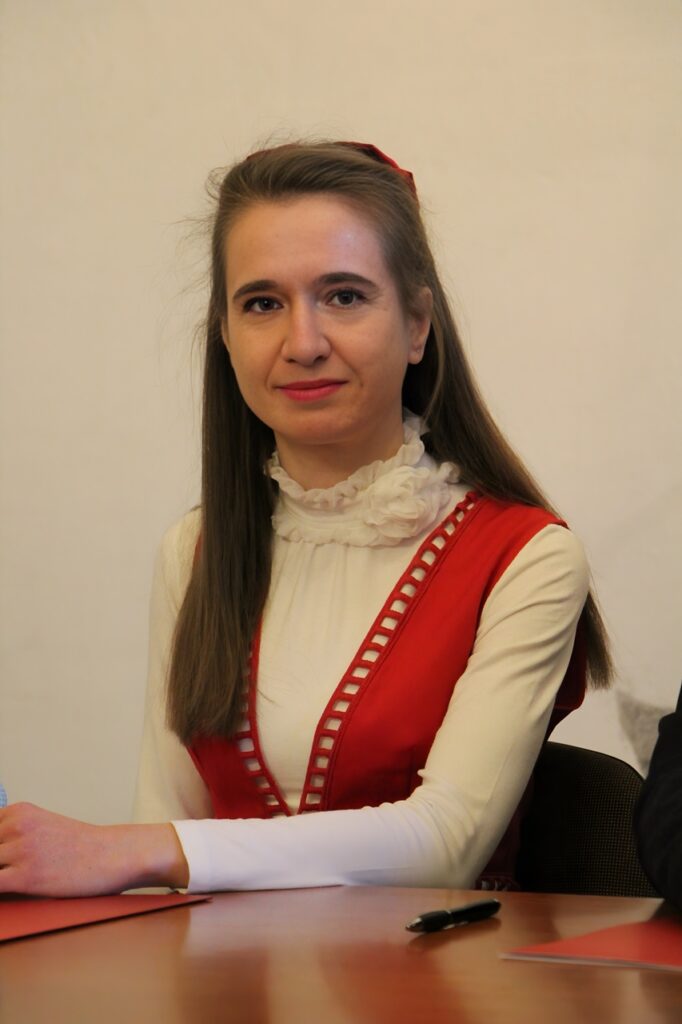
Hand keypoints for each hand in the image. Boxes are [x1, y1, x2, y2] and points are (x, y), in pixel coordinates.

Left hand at [0, 802, 188, 896]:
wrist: (114, 854)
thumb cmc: (83, 847)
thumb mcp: (43, 827)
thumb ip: (15, 835)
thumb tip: (0, 854)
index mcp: (20, 811)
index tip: (4, 859)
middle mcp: (18, 825)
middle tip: (10, 870)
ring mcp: (21, 850)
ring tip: (14, 881)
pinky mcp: (26, 876)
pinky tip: (9, 892)